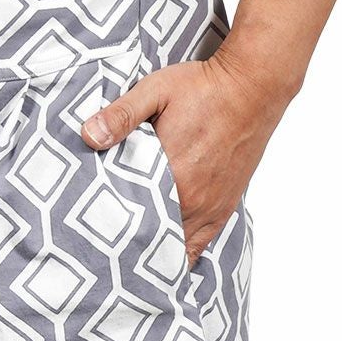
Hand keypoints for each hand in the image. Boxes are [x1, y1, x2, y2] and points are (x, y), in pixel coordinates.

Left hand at [80, 47, 293, 264]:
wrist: (253, 86)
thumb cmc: (204, 87)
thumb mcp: (155, 91)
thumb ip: (121, 115)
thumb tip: (89, 135)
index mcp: (172, 175)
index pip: (131, 217)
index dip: (110, 225)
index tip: (93, 228)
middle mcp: (193, 200)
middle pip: (150, 237)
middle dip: (127, 240)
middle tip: (105, 242)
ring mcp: (210, 209)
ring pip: (174, 247)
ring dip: (152, 247)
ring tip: (128, 250)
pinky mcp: (223, 209)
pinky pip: (199, 246)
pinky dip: (180, 252)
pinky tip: (162, 254)